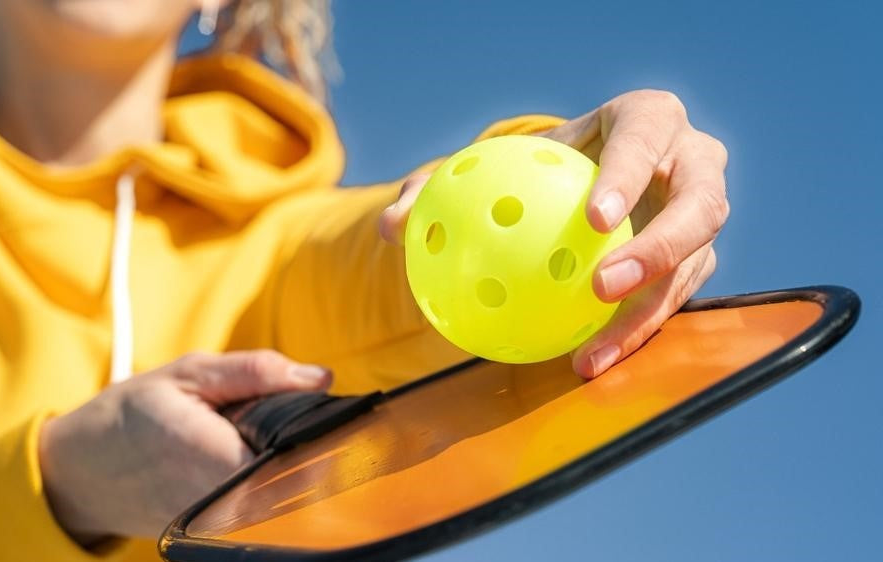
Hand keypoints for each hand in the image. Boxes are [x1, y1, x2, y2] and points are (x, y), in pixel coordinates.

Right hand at [37, 351, 331, 543]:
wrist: (82, 469)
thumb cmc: (133, 414)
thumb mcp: (190, 374)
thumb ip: (257, 372)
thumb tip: (320, 376)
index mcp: (216, 457)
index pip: (299, 460)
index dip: (327, 440)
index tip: (338, 420)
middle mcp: (222, 501)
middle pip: (301, 484)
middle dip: (315, 452)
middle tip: (312, 423)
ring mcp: (219, 524)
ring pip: (286, 501)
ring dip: (295, 470)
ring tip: (282, 440)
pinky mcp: (217, 534)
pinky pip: (265, 512)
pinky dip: (275, 486)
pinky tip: (267, 463)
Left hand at [380, 90, 728, 378]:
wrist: (572, 185)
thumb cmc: (532, 164)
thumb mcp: (488, 164)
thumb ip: (439, 188)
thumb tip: (393, 228)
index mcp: (646, 119)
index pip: (645, 137)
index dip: (629, 173)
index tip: (590, 218)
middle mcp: (691, 164)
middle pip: (700, 205)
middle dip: (661, 247)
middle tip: (601, 285)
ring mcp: (700, 217)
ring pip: (694, 265)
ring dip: (647, 311)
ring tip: (593, 350)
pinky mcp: (695, 261)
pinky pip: (672, 301)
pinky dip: (633, 333)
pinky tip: (588, 360)